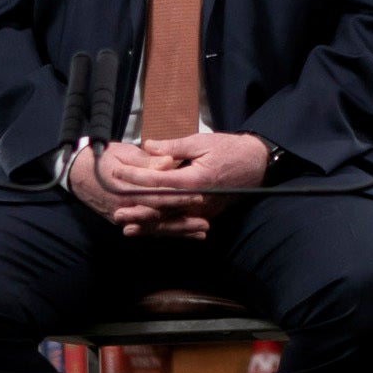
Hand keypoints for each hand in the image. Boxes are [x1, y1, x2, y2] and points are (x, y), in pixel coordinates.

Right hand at [71, 141, 212, 239]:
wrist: (75, 173)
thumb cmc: (100, 158)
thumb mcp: (123, 153)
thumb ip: (147, 161)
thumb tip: (168, 163)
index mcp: (126, 188)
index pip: (156, 195)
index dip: (178, 197)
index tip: (198, 196)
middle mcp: (125, 206)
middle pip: (159, 216)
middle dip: (183, 221)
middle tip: (205, 224)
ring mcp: (123, 216)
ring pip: (155, 226)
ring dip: (178, 231)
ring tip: (201, 233)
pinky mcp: (124, 220)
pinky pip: (147, 229)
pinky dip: (166, 232)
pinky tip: (184, 234)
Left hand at [101, 132, 270, 238]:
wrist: (256, 164)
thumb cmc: (230, 150)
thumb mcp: (200, 141)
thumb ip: (172, 146)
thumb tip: (147, 146)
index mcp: (195, 179)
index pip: (158, 182)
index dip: (135, 178)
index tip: (118, 173)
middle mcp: (198, 199)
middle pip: (161, 208)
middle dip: (136, 210)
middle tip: (116, 212)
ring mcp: (202, 210)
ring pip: (170, 222)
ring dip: (147, 225)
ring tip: (127, 227)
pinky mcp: (205, 214)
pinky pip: (181, 224)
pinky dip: (164, 228)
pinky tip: (149, 230)